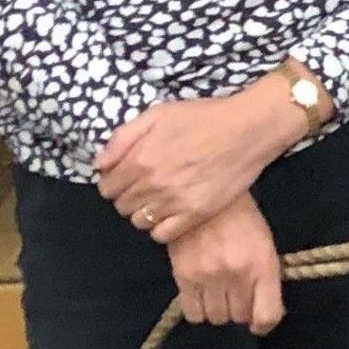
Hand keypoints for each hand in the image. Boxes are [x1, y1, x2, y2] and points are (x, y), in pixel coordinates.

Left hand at [98, 83, 308, 240]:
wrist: (247, 129)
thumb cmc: (203, 117)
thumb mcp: (157, 114)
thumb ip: (123, 138)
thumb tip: (101, 164)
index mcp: (140, 159)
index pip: (107, 187)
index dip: (113, 182)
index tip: (125, 178)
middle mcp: (153, 184)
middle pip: (121, 206)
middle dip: (127, 197)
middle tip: (144, 186)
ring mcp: (175, 201)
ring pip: (139, 222)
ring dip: (143, 212)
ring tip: (158, 199)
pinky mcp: (196, 214)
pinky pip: (162, 235)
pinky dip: (160, 227)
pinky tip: (170, 213)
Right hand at [167, 193, 283, 332]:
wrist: (205, 195)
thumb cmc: (241, 218)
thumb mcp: (264, 244)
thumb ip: (265, 278)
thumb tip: (261, 313)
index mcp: (263, 265)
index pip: (268, 315)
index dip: (263, 325)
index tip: (258, 323)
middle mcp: (238, 274)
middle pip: (239, 317)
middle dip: (239, 309)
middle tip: (235, 293)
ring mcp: (209, 276)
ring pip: (216, 318)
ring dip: (218, 309)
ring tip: (217, 290)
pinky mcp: (184, 276)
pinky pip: (192, 313)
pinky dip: (197, 309)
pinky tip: (200, 294)